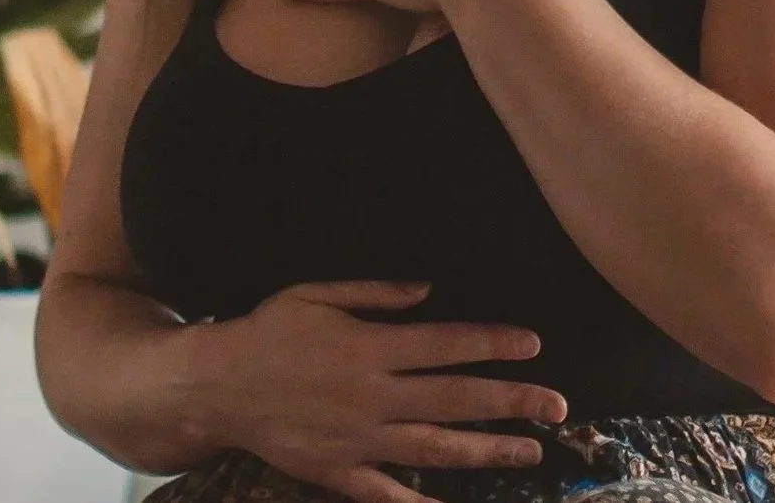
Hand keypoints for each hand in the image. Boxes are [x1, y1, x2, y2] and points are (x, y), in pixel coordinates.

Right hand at [191, 280, 568, 502]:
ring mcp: (359, 439)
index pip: (445, 345)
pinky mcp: (339, 471)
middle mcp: (373, 396)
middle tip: (557, 407)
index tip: (533, 345)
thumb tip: (427, 291)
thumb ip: (375, 293)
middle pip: (454, 399)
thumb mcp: (316, 293)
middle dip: (510, 402)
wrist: (216, 386)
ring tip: (529, 452)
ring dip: (486, 451)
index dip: (491, 344)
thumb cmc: (268, 332)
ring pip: (435, 448)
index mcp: (370, 348)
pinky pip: (386, 493)